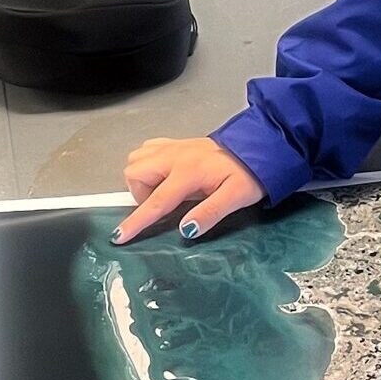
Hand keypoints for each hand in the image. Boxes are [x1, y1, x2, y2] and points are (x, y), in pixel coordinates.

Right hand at [115, 137, 264, 242]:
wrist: (261, 146)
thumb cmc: (249, 174)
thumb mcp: (237, 197)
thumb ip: (210, 213)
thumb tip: (186, 230)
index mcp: (189, 173)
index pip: (156, 202)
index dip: (136, 221)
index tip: (119, 236)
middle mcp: (175, 156)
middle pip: (135, 173)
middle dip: (139, 194)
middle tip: (161, 206)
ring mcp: (174, 146)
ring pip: (137, 158)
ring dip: (142, 177)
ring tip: (163, 191)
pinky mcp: (177, 142)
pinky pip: (148, 149)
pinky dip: (148, 163)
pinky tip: (164, 174)